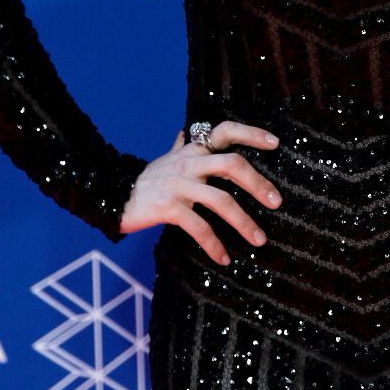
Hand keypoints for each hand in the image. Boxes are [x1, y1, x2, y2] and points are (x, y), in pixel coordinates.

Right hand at [119, 122, 283, 265]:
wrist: (112, 196)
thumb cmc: (147, 180)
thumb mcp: (167, 159)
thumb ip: (182, 145)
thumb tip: (187, 130)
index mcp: (193, 150)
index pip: (226, 131)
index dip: (251, 134)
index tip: (275, 143)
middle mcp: (188, 163)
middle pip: (232, 164)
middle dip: (258, 183)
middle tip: (277, 202)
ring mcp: (178, 185)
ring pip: (221, 200)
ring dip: (244, 222)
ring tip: (259, 239)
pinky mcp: (167, 208)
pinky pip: (198, 227)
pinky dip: (214, 245)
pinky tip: (224, 258)